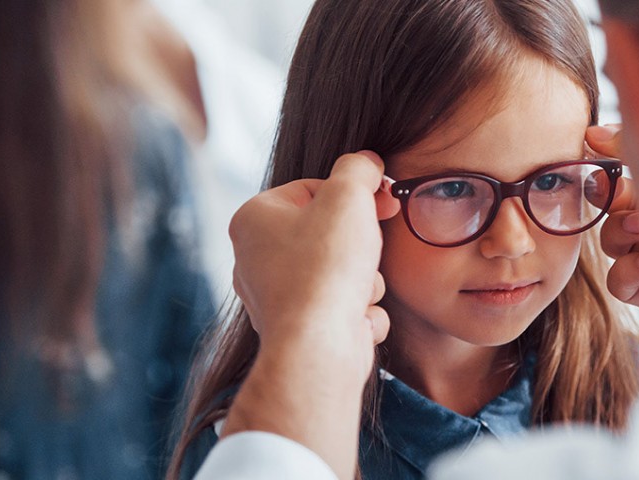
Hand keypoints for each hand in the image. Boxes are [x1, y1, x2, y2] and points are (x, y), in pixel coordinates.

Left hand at [230, 151, 398, 355]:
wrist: (319, 346)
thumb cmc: (327, 268)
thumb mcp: (349, 197)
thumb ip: (358, 169)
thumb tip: (367, 163)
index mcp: (254, 219)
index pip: (313, 188)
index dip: (355, 194)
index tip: (384, 200)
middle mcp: (255, 258)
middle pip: (328, 232)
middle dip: (361, 244)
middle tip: (372, 249)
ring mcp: (274, 296)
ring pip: (339, 272)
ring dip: (364, 280)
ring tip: (359, 290)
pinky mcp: (297, 328)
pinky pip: (339, 307)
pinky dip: (357, 312)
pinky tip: (356, 319)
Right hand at [587, 125, 638, 341]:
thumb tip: (603, 129)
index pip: (630, 163)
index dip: (608, 151)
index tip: (595, 139)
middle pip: (612, 201)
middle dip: (608, 193)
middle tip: (614, 187)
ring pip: (610, 240)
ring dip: (619, 230)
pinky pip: (618, 282)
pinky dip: (629, 270)